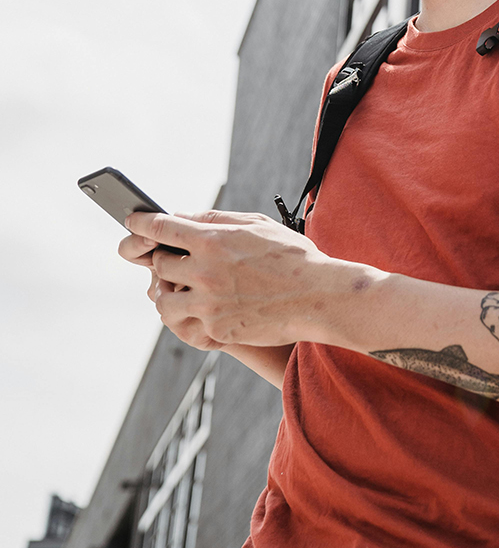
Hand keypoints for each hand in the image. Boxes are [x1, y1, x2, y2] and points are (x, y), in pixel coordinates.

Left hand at [120, 208, 339, 350]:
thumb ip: (217, 218)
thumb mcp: (256, 225)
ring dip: (168, 291)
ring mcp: (208, 304)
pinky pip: (189, 323)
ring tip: (180, 288)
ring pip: (163, 300)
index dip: (140, 222)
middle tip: (172, 257)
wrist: (318, 298)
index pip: (161, 227)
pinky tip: (207, 307)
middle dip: (164, 258)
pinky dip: (193, 314)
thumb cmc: (292, 257)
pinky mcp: (216, 330)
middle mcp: (204, 271)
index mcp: (212, 240)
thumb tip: (185, 217)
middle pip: (159, 263)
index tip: (131, 220)